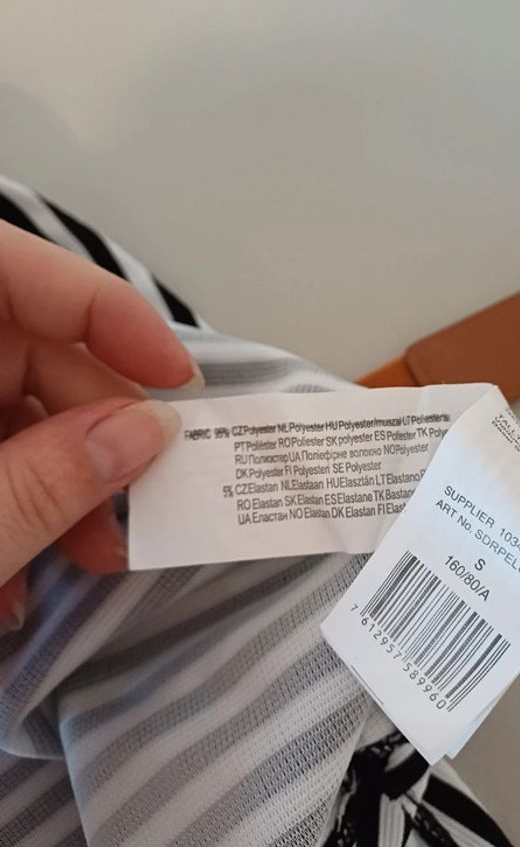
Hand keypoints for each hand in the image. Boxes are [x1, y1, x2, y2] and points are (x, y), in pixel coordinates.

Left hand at [0, 223, 200, 614]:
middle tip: (145, 500)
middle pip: (29, 349)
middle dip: (97, 429)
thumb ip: (42, 483)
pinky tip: (19, 578)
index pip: (9, 268)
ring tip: (93, 557)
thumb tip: (148, 433)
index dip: (103, 309)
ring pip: (13, 411)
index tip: (176, 378)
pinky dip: (18, 507)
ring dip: (64, 485)